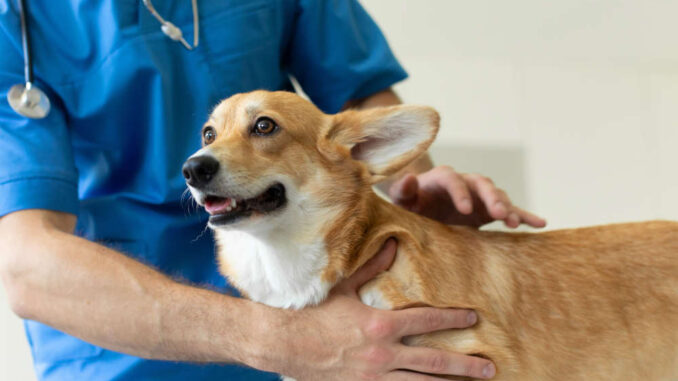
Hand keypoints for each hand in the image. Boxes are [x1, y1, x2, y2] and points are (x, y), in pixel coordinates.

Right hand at [270, 239, 495, 379]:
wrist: (286, 344)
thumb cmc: (315, 314)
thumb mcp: (344, 288)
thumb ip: (372, 267)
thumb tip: (393, 243)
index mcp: (381, 324)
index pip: (427, 321)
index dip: (454, 319)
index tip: (474, 318)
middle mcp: (383, 354)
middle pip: (435, 361)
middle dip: (466, 364)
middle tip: (491, 367)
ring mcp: (376, 378)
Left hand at [389, 166, 545, 228]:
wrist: (421, 209)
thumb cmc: (410, 203)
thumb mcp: (403, 199)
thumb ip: (404, 189)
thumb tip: (408, 179)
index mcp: (442, 177)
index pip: (453, 179)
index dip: (461, 192)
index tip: (465, 210)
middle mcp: (465, 183)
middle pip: (482, 184)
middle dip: (491, 197)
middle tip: (499, 213)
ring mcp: (479, 196)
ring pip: (498, 196)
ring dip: (507, 208)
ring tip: (514, 223)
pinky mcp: (489, 210)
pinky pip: (510, 210)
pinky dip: (524, 215)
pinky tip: (541, 224)